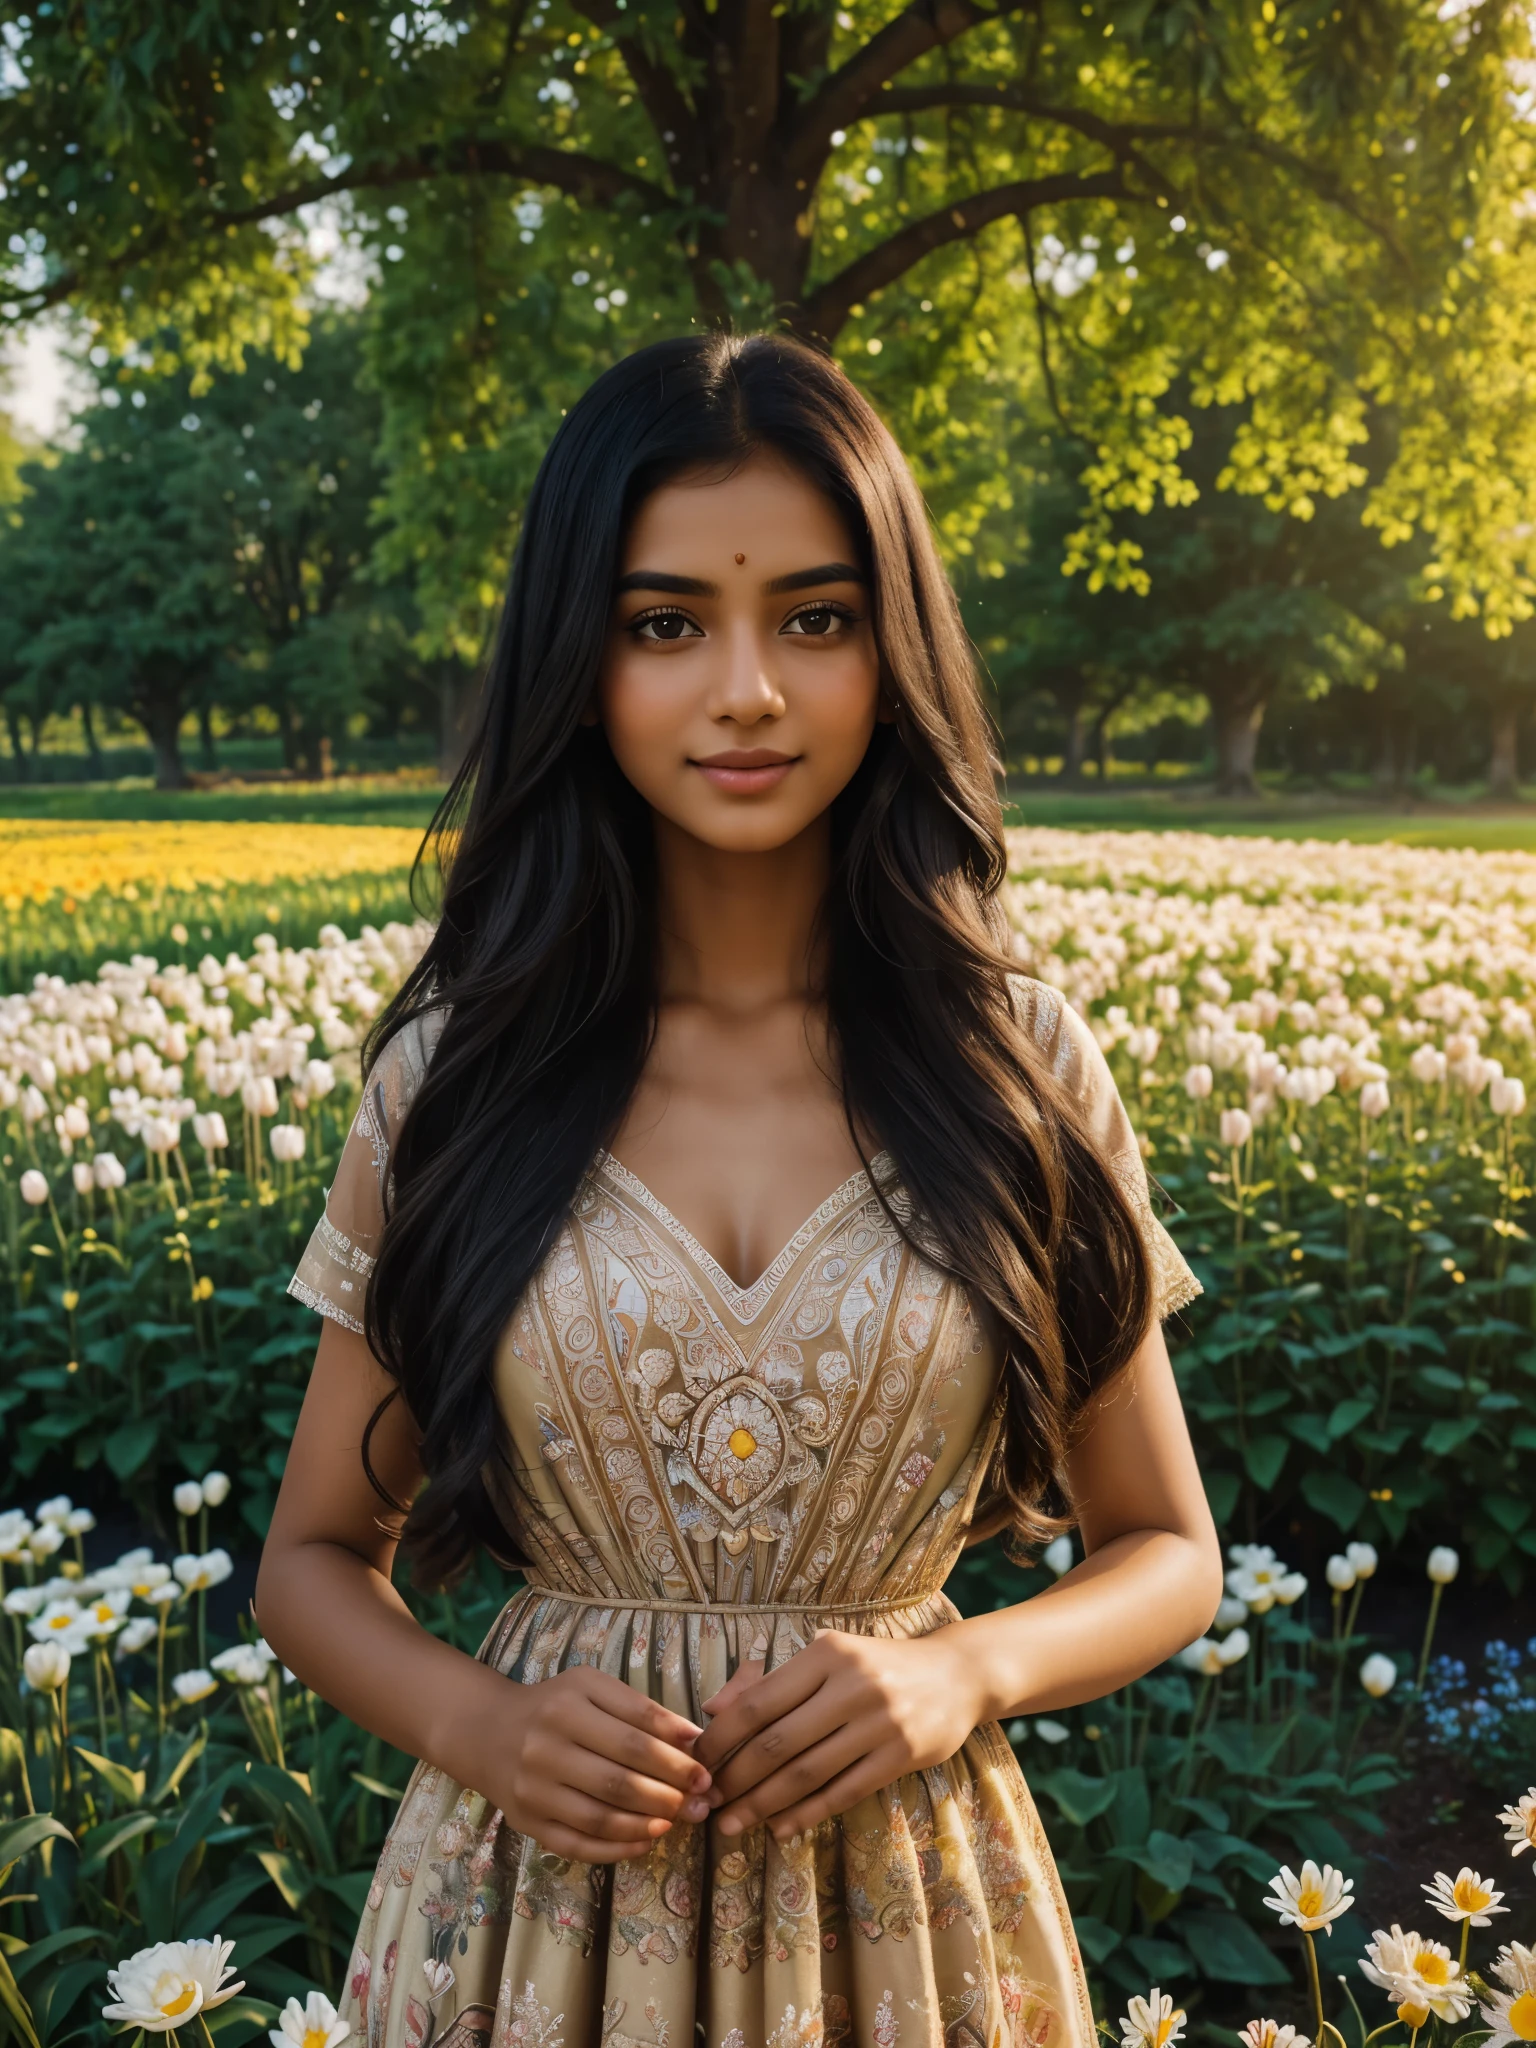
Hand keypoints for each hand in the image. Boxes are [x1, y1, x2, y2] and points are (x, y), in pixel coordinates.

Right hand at [456, 1665, 713, 1863]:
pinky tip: (644, 1842)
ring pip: (600, 1817)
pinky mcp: (527, 1822)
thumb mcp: (593, 1689)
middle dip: (668, 1794)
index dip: (675, 1756)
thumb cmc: (555, 1706)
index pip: (634, 1735)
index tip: (705, 1771)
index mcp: (568, 1705)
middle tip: (699, 1803)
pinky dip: (615, 1849)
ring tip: (676, 1822)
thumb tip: (693, 1738)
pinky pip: (577, 1845)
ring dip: (646, 1824)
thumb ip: (641, 1709)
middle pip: (619, 1779)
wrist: (489, 1733)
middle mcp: (546, 1747)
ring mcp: (534, 1789)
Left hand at [693, 1628, 983, 1841]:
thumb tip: (713, 1709)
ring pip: (808, 1773)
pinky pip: (844, 1791)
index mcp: (827, 1653)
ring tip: (733, 1824)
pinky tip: (780, 1827)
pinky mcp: (901, 1756)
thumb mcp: (827, 1656)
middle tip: (708, 1804)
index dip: (722, 1737)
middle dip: (736, 1780)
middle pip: (778, 1743)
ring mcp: (881, 1723)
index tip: (697, 1762)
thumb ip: (770, 1682)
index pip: (760, 1701)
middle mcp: (853, 1685)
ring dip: (764, 1804)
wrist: (955, 1675)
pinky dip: (807, 1813)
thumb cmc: (877, 1664)